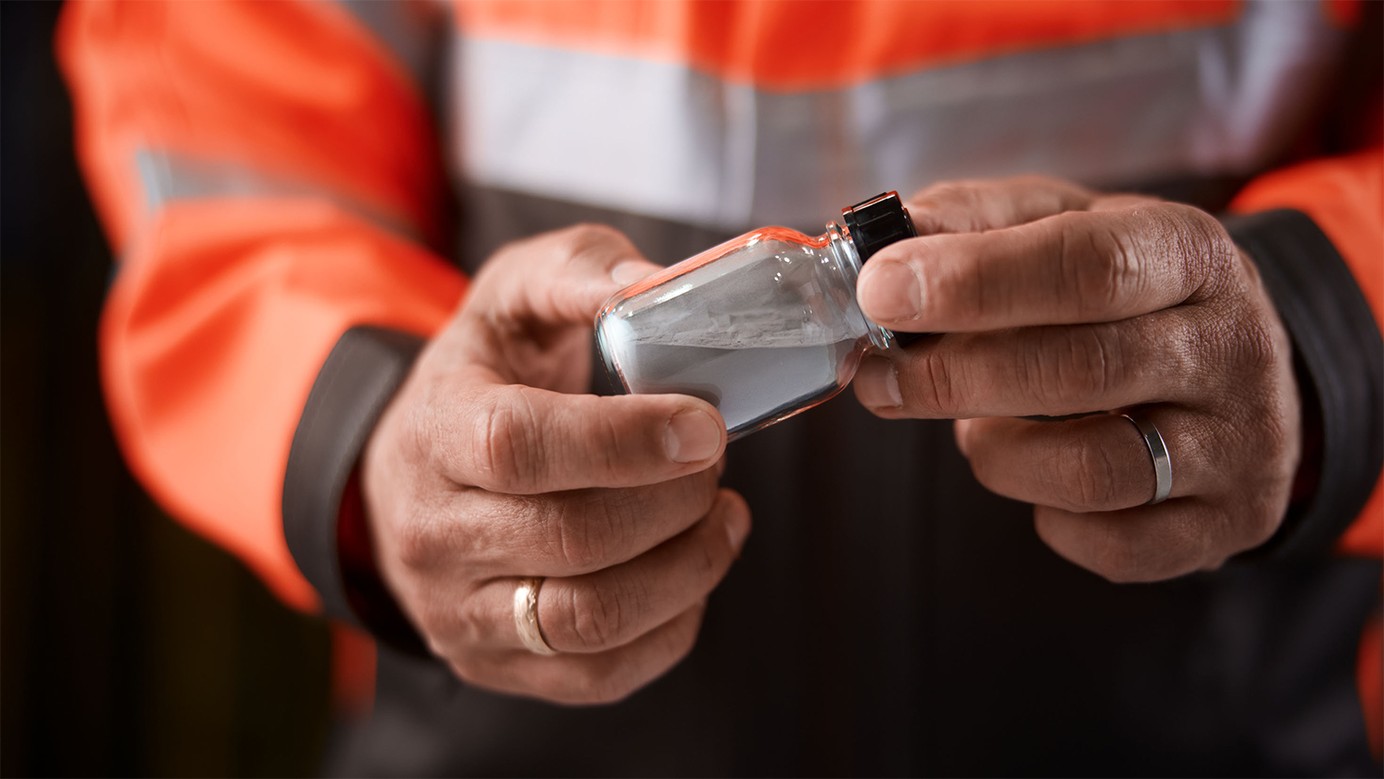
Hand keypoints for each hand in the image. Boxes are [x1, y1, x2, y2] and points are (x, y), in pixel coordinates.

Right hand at [362, 225, 750, 702]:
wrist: (410, 470)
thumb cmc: (481, 376)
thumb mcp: (510, 296)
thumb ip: (576, 271)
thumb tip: (651, 285)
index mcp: (435, 430)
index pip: (520, 446)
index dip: (624, 441)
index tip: (705, 425)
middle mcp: (433, 533)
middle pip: (571, 538)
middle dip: (675, 500)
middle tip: (715, 458)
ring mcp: (460, 610)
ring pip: (591, 619)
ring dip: (689, 567)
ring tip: (722, 514)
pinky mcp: (496, 663)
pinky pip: (602, 673)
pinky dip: (674, 626)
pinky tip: (692, 568)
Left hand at [853, 177, 1300, 581]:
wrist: (1230, 362)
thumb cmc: (1119, 289)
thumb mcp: (1058, 225)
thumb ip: (971, 223)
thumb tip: (877, 249)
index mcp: (1189, 251)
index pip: (1088, 265)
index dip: (975, 281)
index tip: (881, 291)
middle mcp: (1233, 346)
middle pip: (1083, 369)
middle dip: (955, 377)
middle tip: (880, 379)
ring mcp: (1241, 444)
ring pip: (1095, 469)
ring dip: (999, 454)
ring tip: (974, 428)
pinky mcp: (1230, 521)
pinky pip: (1116, 545)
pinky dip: (1050, 519)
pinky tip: (1036, 478)